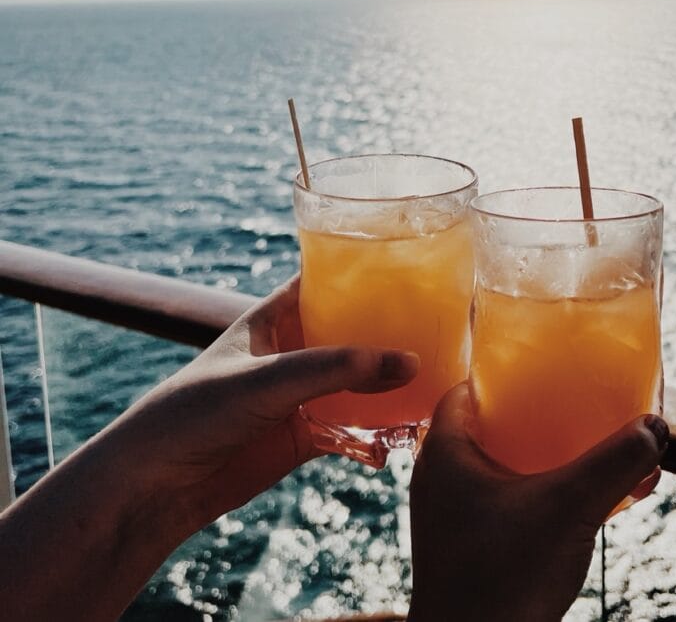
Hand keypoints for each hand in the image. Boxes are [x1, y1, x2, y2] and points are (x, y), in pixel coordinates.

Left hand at [0, 275, 418, 621]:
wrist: (158, 485)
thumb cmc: (195, 411)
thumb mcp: (268, 379)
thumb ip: (335, 369)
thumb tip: (408, 363)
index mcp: (275, 318)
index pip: (325, 280)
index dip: (364, 271)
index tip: (413, 265)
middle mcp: (294, 352)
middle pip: (355, 334)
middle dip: (393, 336)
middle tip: (442, 333)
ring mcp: (302, 396)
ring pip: (361, 384)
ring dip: (392, 390)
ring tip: (433, 392)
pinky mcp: (307, 437)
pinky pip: (355, 431)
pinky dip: (377, 437)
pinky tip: (396, 445)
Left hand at [408, 384, 668, 621]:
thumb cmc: (504, 577)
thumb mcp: (570, 508)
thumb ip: (616, 462)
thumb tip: (656, 425)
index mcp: (445, 453)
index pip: (464, 390)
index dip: (500, 374)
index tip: (539, 370)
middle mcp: (439, 480)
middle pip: (485, 427)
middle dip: (530, 417)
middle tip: (571, 408)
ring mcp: (450, 518)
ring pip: (496, 469)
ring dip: (537, 459)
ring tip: (583, 453)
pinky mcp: (467, 549)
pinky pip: (502, 505)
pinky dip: (536, 496)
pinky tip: (578, 505)